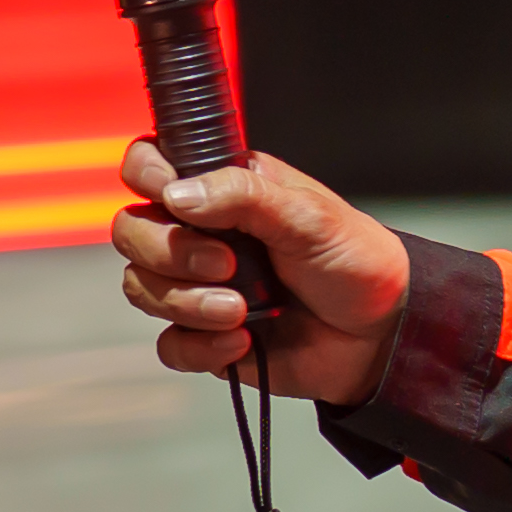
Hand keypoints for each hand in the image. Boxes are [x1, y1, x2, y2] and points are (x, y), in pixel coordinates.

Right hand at [110, 140, 408, 408]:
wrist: (379, 336)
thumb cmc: (355, 263)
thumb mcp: (308, 216)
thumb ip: (241, 197)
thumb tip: (178, 193)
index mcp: (223, 189)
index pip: (151, 165)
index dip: (147, 175)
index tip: (170, 194)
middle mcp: (202, 232)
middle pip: (132, 230)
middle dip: (169, 252)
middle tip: (226, 265)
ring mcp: (198, 285)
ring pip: (142, 288)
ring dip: (188, 303)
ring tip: (242, 310)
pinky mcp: (205, 335)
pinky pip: (169, 344)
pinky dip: (200, 347)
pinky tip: (241, 341)